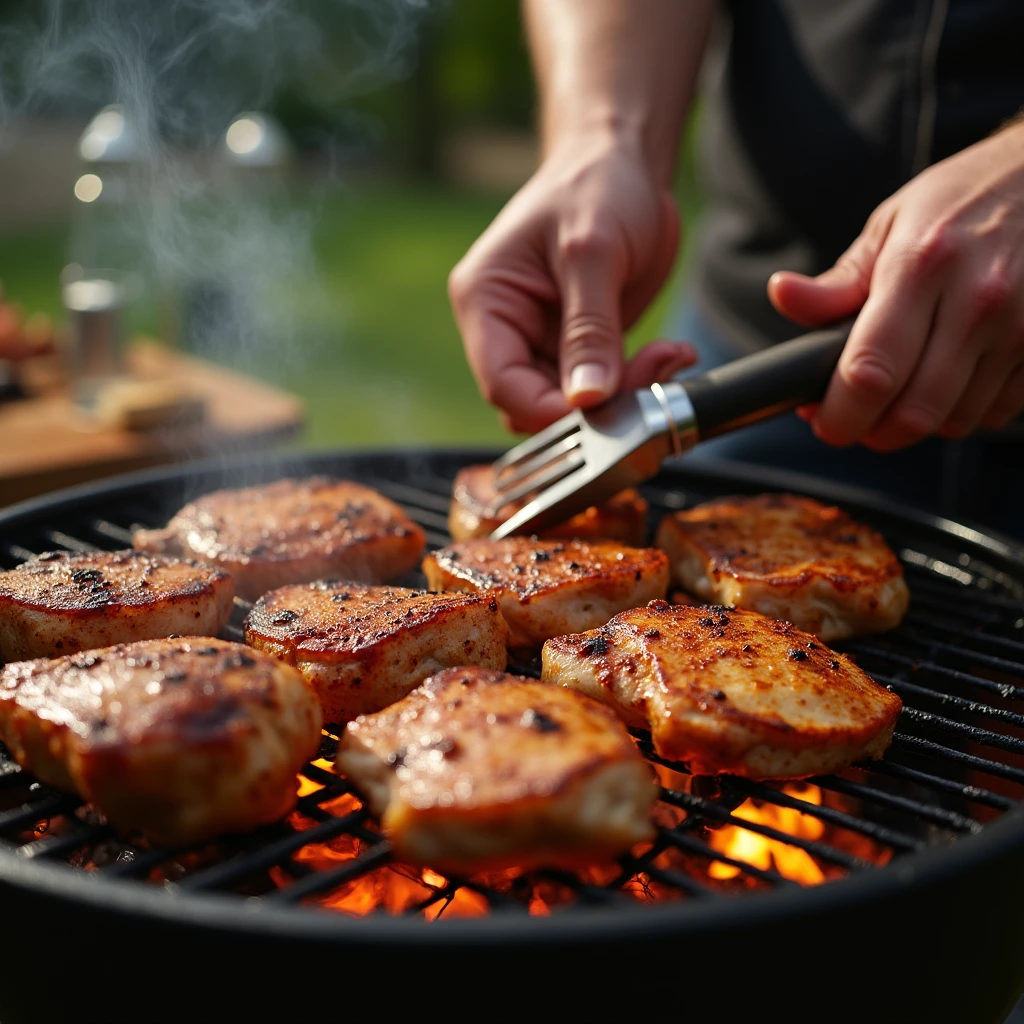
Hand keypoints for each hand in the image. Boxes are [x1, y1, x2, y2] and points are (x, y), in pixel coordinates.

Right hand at [448, 133, 695, 433]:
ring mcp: (539, 340)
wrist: (622, 160)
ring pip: (570, 403)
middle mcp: (504, 327)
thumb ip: (589, 330)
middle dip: (594, 403)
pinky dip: (635, 382)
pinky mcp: (574, 347)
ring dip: (622, 395)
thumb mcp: (593, 251)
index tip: (605, 409)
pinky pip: (598, 388)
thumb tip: (588, 399)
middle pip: (533, 403)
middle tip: (652, 373)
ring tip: (668, 357)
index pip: (502, 383)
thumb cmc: (596, 185)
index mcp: (486, 301)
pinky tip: (669, 355)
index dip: (549, 409)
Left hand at [768, 120, 1023, 450]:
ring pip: (955, 421)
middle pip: (913, 413)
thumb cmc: (962, 201)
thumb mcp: (890, 226)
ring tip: (904, 390)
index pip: (870, 373)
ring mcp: (1023, 327)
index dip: (838, 415)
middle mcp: (978, 301)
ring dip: (919, 423)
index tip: (822, 419)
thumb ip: (837, 282)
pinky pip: (998, 412)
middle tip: (857, 418)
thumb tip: (782, 295)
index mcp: (921, 267)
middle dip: (873, 431)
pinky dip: (966, 411)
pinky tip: (953, 380)